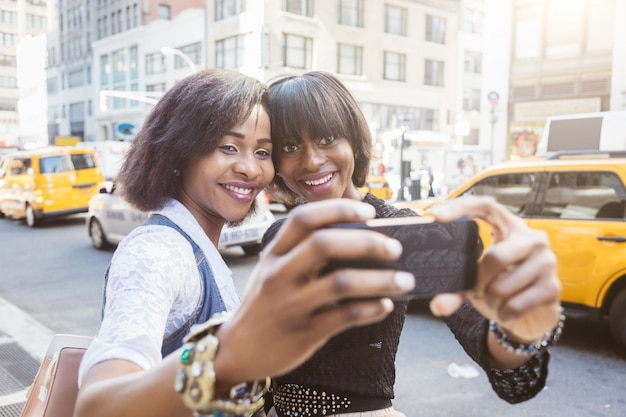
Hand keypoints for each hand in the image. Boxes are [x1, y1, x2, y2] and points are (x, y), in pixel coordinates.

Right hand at [213, 199, 415, 382]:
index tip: (369, 213)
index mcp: (273, 254)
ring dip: (380, 280)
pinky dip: (371, 310)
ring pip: (340, 283)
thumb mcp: (272, 272)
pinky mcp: (304, 333)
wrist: (235, 351)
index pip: (303, 219)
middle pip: (324, 244)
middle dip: (366, 242)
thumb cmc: (264, 305)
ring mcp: (290, 305)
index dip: (338, 210)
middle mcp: (279, 275)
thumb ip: (302, 255)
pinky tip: (385, 306)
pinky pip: (345, 318)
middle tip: (395, 248)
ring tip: (404, 280)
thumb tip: (359, 241)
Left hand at [428, 196, 561, 343]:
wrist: (534, 311)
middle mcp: (532, 238)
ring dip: (491, 301)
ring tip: (495, 300)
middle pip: (495, 258)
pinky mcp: (553, 287)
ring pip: (503, 287)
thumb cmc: (501, 284)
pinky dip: (503, 313)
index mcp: (510, 227)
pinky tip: (506, 311)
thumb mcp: (478, 279)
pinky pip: (516, 305)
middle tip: (476, 290)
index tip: (436, 217)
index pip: (486, 206)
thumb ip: (456, 288)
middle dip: (478, 281)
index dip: (461, 208)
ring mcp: (546, 261)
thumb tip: (438, 306)